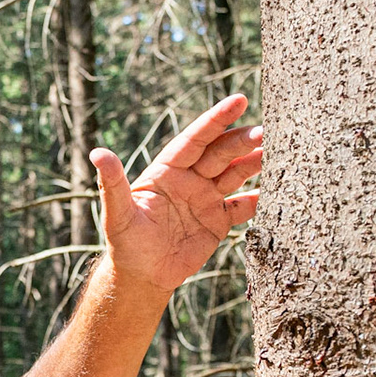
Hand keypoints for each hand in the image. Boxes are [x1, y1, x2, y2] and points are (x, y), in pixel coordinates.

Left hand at [92, 93, 261, 295]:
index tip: (238, 101)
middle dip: (242, 141)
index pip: (195, 139)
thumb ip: (112, 184)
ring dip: (254, 163)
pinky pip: (242, 207)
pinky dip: (259, 199)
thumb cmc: (125, 242)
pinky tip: (277, 191)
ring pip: (235, 174)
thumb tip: (97, 152)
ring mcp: (206, 199)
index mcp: (167, 170)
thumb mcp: (118, 213)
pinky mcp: (218, 222)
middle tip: (265, 131)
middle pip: (220, 154)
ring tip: (278, 151)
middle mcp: (189, 179)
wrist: (141, 276)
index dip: (216, 120)